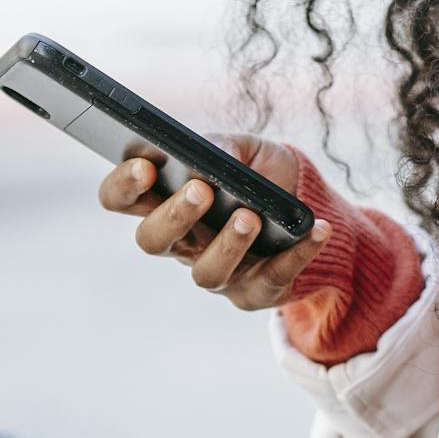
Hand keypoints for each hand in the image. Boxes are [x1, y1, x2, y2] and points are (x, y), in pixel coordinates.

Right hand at [97, 133, 330, 310]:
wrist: (306, 205)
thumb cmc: (259, 173)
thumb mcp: (243, 148)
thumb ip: (223, 147)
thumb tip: (213, 160)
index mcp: (166, 202)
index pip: (122, 199)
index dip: (123, 186)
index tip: (145, 167)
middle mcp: (184, 243)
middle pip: (153, 241)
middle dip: (173, 216)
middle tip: (200, 190)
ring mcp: (219, 271)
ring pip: (208, 273)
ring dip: (228, 244)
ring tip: (250, 216)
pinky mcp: (257, 290)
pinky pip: (273, 279)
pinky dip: (298, 254)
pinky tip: (316, 230)